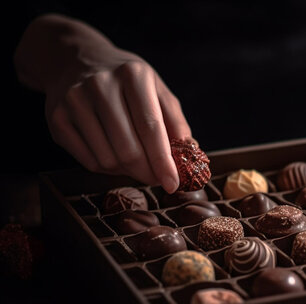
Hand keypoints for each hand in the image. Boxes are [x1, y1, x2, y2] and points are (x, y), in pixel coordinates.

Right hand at [44, 48, 189, 192]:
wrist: (76, 60)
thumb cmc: (126, 81)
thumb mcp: (157, 90)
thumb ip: (176, 122)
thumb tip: (190, 156)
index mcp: (133, 75)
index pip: (150, 127)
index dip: (163, 161)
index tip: (173, 183)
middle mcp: (100, 85)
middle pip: (128, 149)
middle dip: (147, 172)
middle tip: (157, 179)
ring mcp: (74, 101)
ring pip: (107, 159)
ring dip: (128, 171)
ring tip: (137, 163)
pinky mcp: (56, 119)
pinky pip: (88, 161)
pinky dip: (107, 170)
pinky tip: (115, 158)